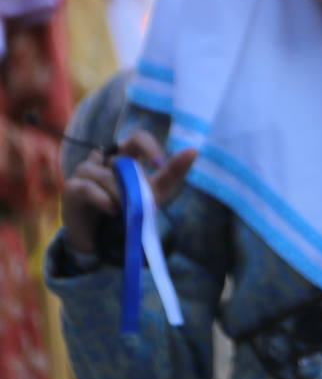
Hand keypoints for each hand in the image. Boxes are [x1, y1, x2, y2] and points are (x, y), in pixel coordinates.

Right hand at [61, 131, 197, 255]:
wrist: (104, 240)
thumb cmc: (130, 211)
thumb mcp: (154, 194)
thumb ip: (171, 173)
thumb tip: (193, 150)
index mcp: (125, 157)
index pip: (137, 138)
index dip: (148, 146)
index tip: (159, 165)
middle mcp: (104, 160)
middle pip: (121, 159)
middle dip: (135, 181)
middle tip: (141, 198)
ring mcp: (85, 172)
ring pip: (104, 175)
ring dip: (120, 194)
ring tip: (126, 210)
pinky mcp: (71, 189)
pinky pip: (86, 187)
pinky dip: (102, 198)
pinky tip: (113, 210)